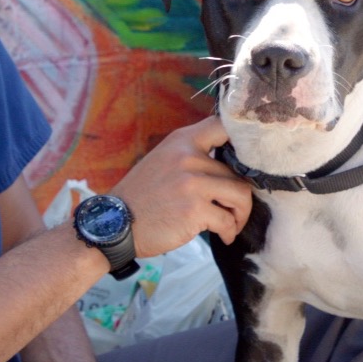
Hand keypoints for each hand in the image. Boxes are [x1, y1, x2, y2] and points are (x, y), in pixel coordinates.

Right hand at [111, 115, 251, 257]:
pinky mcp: (195, 210)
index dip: (242, 140)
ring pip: (240, 195)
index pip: (222, 125)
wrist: (115, 224)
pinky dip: (229, 231)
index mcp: (182, 141)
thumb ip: (192, 155)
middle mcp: (189, 157)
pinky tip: (222, 236)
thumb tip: (231, 163)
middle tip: (232, 212)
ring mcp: (192, 183)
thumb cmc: (142, 196)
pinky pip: (227, 220)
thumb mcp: (163, 161)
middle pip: (238, 171)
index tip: (247, 159)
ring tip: (231, 224)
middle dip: (239, 196)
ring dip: (240, 214)